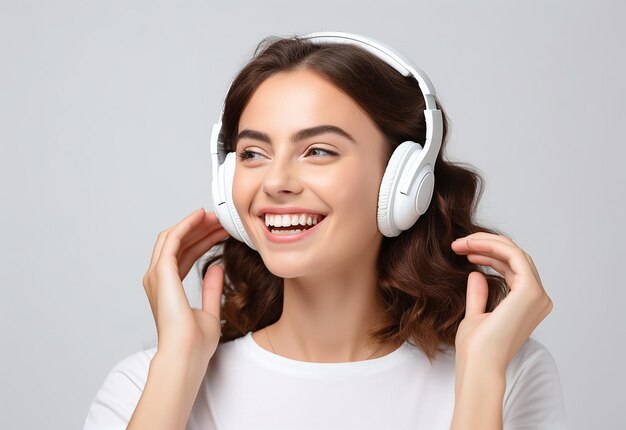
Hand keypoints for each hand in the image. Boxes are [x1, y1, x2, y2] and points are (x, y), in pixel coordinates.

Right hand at [142, 208, 229, 363]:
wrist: (186, 354)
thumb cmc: (195, 343)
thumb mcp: (210, 311)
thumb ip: (211, 289)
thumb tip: (217, 268)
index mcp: (168, 289)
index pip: (184, 255)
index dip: (202, 240)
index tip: (221, 231)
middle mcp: (158, 279)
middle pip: (178, 243)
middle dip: (200, 229)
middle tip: (221, 219)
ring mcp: (156, 275)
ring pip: (174, 237)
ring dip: (195, 224)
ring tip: (216, 216)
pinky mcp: (161, 272)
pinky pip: (172, 239)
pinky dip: (186, 225)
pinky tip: (201, 216)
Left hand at [450, 232, 552, 371]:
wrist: (478, 363)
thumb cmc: (476, 348)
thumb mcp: (476, 315)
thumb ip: (479, 295)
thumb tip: (477, 274)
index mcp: (528, 305)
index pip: (512, 268)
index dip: (488, 255)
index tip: (462, 252)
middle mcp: (538, 299)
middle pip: (515, 257)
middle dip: (486, 245)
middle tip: (458, 244)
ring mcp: (537, 294)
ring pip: (515, 252)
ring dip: (486, 243)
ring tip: (460, 245)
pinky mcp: (530, 290)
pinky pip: (514, 255)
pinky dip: (492, 246)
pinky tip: (471, 247)